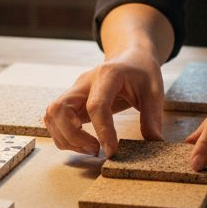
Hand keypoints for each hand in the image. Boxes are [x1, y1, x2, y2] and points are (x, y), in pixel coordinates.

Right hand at [42, 47, 164, 156]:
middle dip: (73, 136)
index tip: (111, 151)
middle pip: (60, 109)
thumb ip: (152, 117)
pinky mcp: (71, 101)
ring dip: (65, 138)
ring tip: (91, 148)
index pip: (96, 105)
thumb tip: (154, 143)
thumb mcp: (154, 91)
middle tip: (96, 150)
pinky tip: (83, 143)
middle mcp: (84, 82)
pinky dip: (63, 136)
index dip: (102, 131)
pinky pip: (54, 119)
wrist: (130, 56)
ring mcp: (74, 91)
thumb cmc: (141, 71)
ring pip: (52, 115)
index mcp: (107, 75)